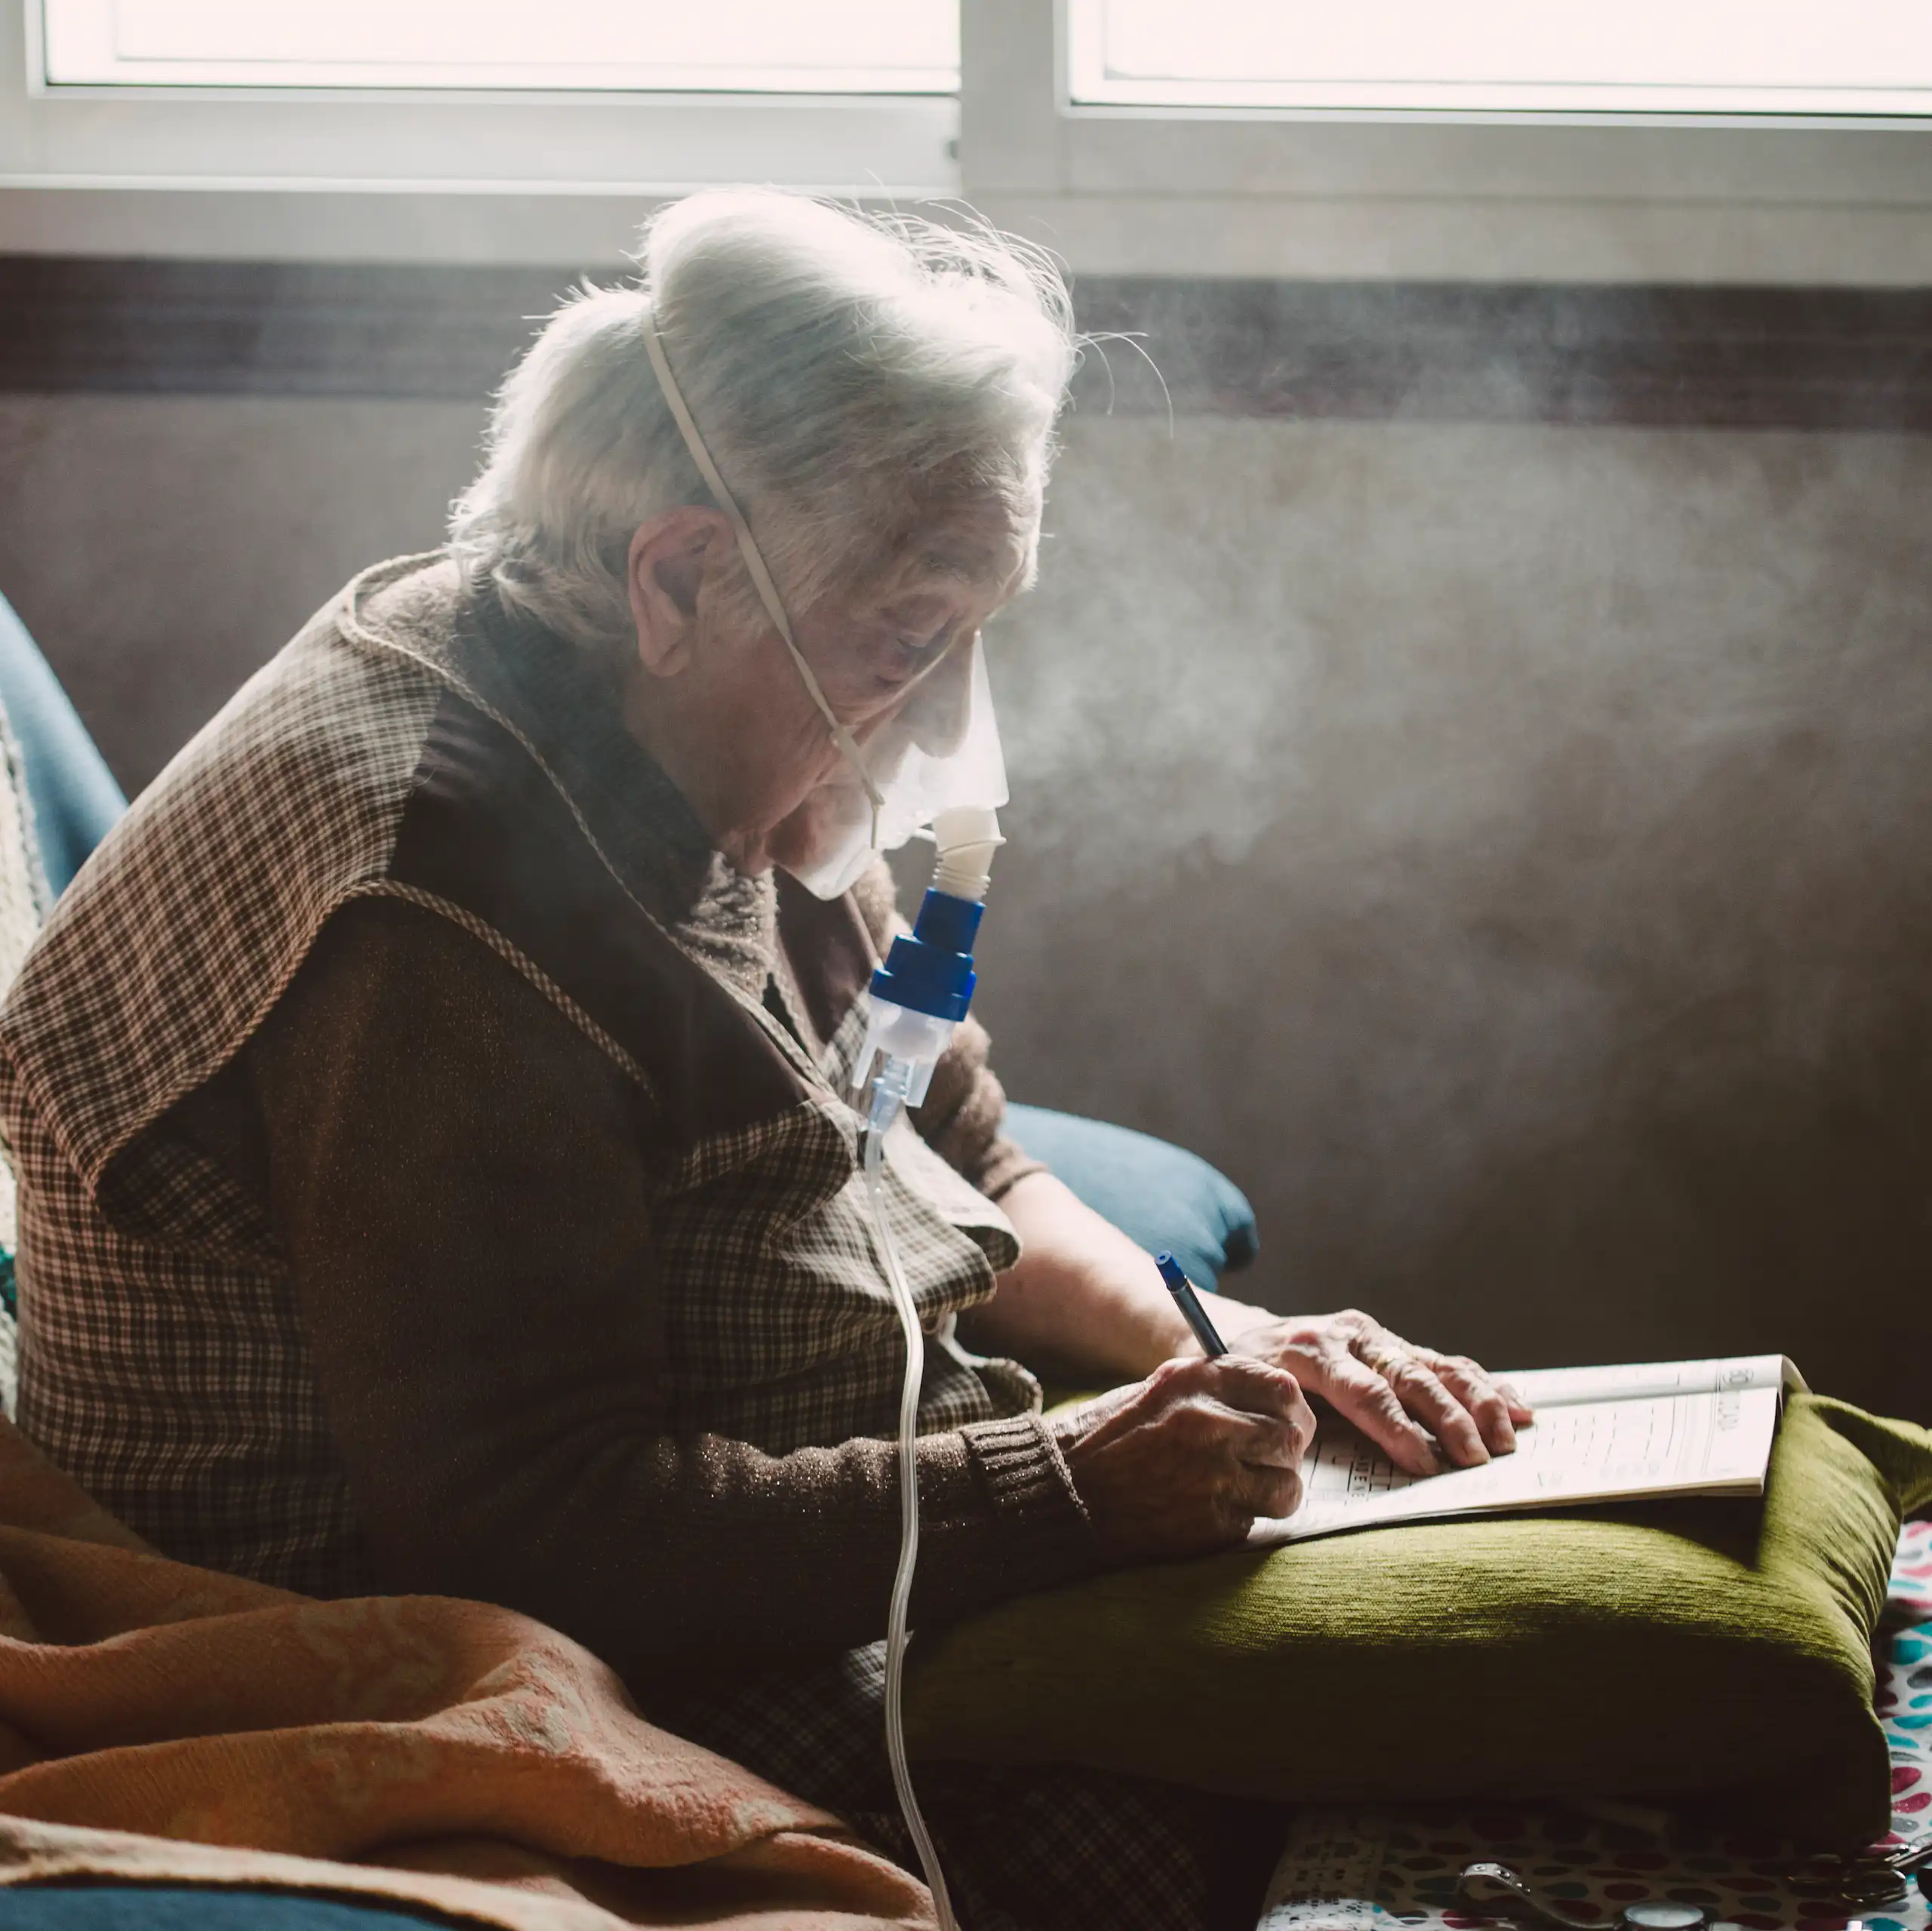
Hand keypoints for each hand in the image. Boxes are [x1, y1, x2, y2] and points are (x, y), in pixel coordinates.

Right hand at [1056, 1355, 1316, 1564]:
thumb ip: (1214, 1390)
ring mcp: (1212, 1474)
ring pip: (1288, 1484)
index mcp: (1196, 1381)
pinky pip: (1258, 1518)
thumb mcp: (1160, 1392)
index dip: (1292, 1406)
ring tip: (1255, 1489)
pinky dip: (1249, 1516)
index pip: (1279, 1386)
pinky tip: (1220, 1509)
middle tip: (1274, 1459)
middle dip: (1290, 1449)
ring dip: (1277, 1488)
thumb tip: (1272, 1399)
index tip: (1287, 1419)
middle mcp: (1209, 1422)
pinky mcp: (1210, 1521)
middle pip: (1292, 1434)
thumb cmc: (1110, 1440)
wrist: (1065, 1493)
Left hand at [1225, 1309, 1531, 1475]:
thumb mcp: (1247, 1397)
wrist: (1246, 1337)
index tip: (1424, 1464)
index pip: (1363, 1391)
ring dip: (1479, 1404)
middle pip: (1410, 1377)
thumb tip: (1314, 1461)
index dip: (1396, 1429)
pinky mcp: (1398, 1344)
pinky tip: (1518, 1408)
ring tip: (1507, 1440)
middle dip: (1449, 1420)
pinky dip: (1486, 1386)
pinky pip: (1449, 1363)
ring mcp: (1379, 1338)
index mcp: (1311, 1350)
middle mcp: (1352, 1336)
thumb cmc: (1245, 1379)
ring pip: (1439, 1366)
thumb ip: (1281, 1423)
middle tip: (1476, 1460)